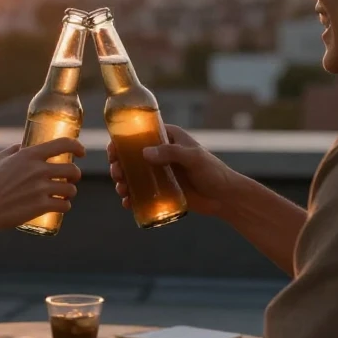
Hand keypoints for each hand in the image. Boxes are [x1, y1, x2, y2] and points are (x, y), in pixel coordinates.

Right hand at [0, 137, 84, 235]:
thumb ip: (13, 151)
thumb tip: (23, 146)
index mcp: (29, 155)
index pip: (63, 144)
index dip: (77, 146)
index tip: (81, 152)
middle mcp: (38, 170)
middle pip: (72, 169)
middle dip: (75, 175)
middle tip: (71, 179)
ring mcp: (41, 188)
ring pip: (71, 189)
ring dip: (70, 192)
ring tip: (64, 194)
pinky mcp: (42, 206)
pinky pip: (65, 205)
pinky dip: (65, 206)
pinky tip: (61, 206)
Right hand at [108, 125, 238, 217]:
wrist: (225, 197)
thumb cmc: (213, 172)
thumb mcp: (194, 158)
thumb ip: (172, 153)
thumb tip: (144, 153)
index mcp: (167, 138)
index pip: (139, 135)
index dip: (121, 141)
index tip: (112, 151)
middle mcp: (160, 154)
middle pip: (131, 156)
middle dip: (118, 165)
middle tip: (117, 174)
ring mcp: (159, 173)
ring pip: (133, 175)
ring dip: (122, 181)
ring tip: (122, 190)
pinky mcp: (161, 190)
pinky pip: (141, 192)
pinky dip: (131, 197)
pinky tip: (127, 202)